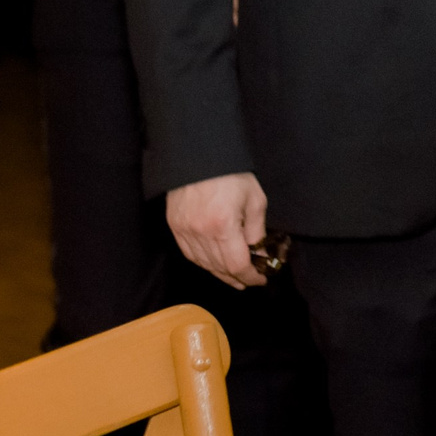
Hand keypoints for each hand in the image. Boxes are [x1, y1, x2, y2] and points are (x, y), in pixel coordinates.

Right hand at [168, 173, 269, 288]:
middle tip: (248, 280)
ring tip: (233, 277)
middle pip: (219, 268)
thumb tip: (259, 255)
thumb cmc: (232, 174)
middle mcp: (201, 232)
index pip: (237, 265)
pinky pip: (189, 253)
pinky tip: (213, 264)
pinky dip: (203, 262)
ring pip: (203, 264)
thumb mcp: (254, 200)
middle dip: (236, 278)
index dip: (250, 277)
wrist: (199, 155)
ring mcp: (184, 230)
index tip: (261, 279)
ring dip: (219, 273)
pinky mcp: (174, 226)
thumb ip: (256, 231)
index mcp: (223, 225)